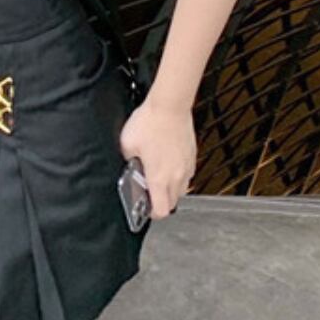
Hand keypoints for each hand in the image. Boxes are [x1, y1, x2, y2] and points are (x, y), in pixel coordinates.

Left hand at [119, 98, 196, 219]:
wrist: (170, 106)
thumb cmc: (150, 123)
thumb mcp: (127, 144)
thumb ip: (128, 162)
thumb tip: (130, 168)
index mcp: (159, 178)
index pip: (161, 211)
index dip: (151, 213)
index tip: (144, 207)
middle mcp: (176, 176)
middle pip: (172, 203)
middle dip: (160, 201)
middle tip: (148, 189)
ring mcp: (186, 167)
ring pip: (181, 190)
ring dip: (170, 189)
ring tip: (158, 175)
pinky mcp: (192, 157)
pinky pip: (186, 175)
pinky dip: (178, 175)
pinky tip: (167, 163)